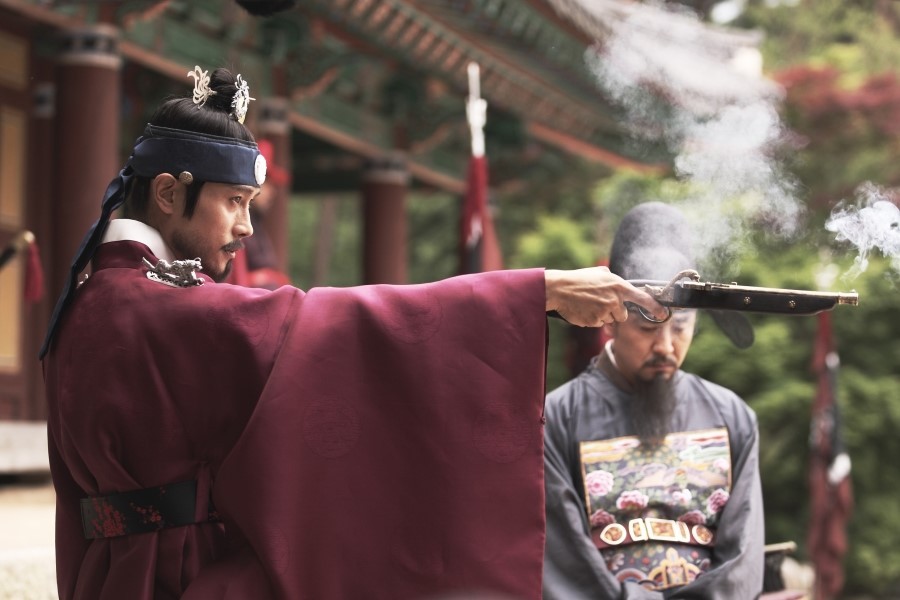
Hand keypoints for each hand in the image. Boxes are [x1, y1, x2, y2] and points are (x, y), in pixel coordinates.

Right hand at [544, 267, 667, 326]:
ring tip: (588, 304)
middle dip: (614, 311)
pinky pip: (597, 324)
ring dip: (601, 315)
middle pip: (622, 314)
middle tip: (599, 302)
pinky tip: (583, 309)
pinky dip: (591, 319)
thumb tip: (620, 284)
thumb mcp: (599, 272)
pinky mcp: (594, 321)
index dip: (655, 307)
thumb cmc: (578, 279)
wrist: (559, 289)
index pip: (642, 298)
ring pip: (609, 320)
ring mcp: (604, 312)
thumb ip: (613, 279)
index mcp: (618, 286)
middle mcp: (614, 300)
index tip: (664, 314)